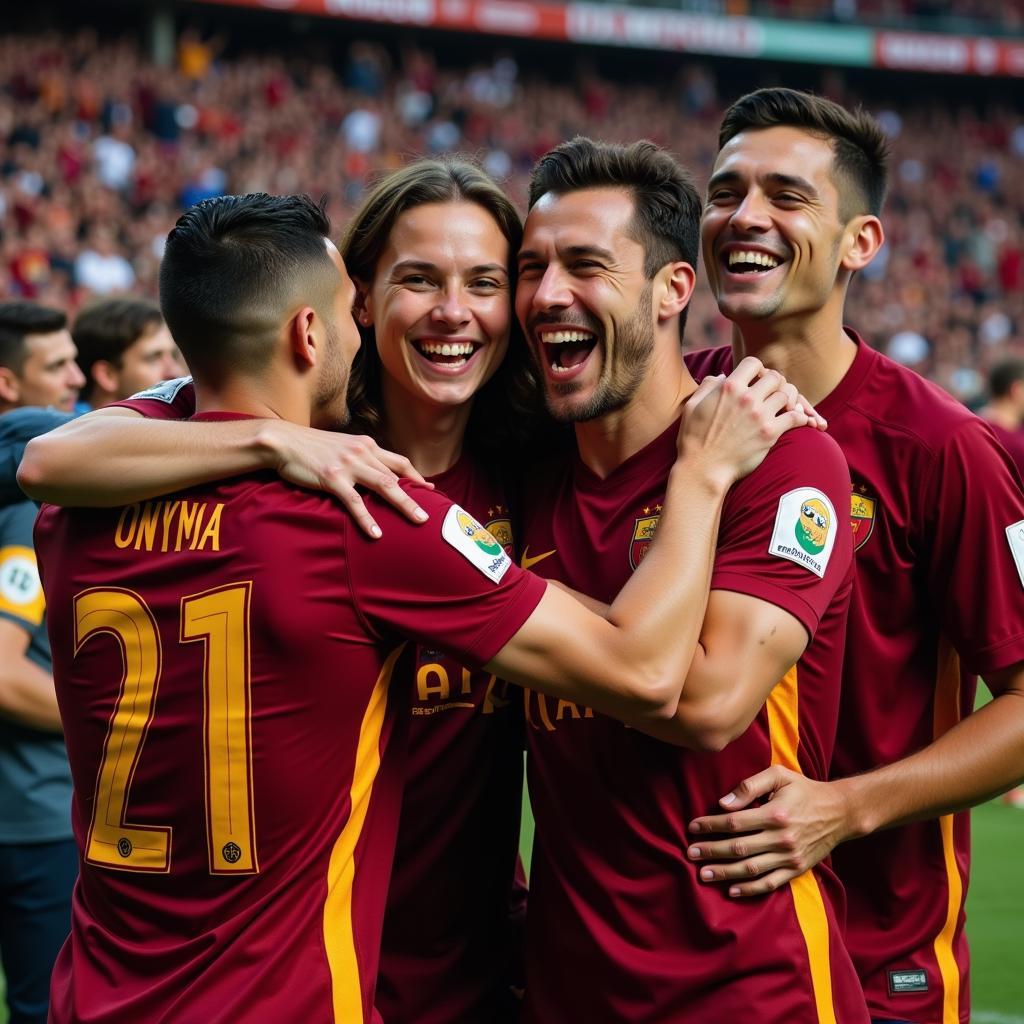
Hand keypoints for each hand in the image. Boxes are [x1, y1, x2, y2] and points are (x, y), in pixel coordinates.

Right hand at [258, 422, 431, 538]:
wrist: (283, 441)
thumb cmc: (311, 447)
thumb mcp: (342, 446)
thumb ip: (360, 456)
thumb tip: (374, 472)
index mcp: (366, 445)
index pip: (399, 461)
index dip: (417, 476)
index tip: (430, 489)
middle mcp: (362, 452)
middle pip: (397, 475)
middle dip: (417, 494)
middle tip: (431, 513)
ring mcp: (348, 464)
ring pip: (384, 485)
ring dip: (404, 504)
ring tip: (418, 521)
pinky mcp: (332, 477)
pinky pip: (355, 501)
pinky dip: (367, 518)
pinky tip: (376, 533)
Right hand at [680, 357, 816, 483]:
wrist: (703, 468)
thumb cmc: (694, 439)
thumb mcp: (693, 405)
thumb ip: (708, 386)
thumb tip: (721, 376)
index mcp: (728, 388)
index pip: (753, 363)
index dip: (757, 369)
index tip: (755, 379)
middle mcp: (746, 398)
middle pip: (774, 376)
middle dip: (774, 383)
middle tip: (772, 393)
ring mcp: (760, 416)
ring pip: (787, 394)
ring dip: (787, 399)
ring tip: (783, 407)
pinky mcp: (770, 433)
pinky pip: (796, 417)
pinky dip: (800, 417)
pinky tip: (799, 420)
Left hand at [685, 766, 854, 896]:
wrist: (840, 812)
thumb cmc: (804, 789)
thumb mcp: (779, 776)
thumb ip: (750, 786)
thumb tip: (723, 803)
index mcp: (775, 813)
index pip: (735, 822)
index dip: (711, 825)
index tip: (692, 827)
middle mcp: (782, 838)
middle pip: (739, 848)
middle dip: (711, 851)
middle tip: (690, 853)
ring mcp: (790, 857)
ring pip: (751, 869)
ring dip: (725, 873)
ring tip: (703, 874)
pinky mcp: (796, 869)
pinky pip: (770, 883)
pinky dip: (750, 889)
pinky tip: (732, 890)